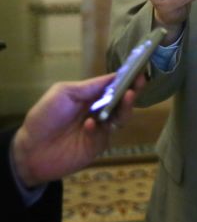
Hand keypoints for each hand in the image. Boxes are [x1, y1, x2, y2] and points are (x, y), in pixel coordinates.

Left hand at [11, 73, 140, 186]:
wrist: (30, 151)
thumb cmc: (43, 119)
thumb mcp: (62, 93)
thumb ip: (88, 86)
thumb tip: (113, 78)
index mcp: (90, 96)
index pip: (113, 85)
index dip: (126, 78)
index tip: (138, 70)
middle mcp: (99, 110)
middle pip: (122, 100)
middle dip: (132, 90)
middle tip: (141, 81)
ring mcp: (101, 128)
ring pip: (121, 116)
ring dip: (125, 106)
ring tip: (127, 97)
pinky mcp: (99, 144)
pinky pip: (106, 134)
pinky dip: (99, 127)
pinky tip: (89, 125)